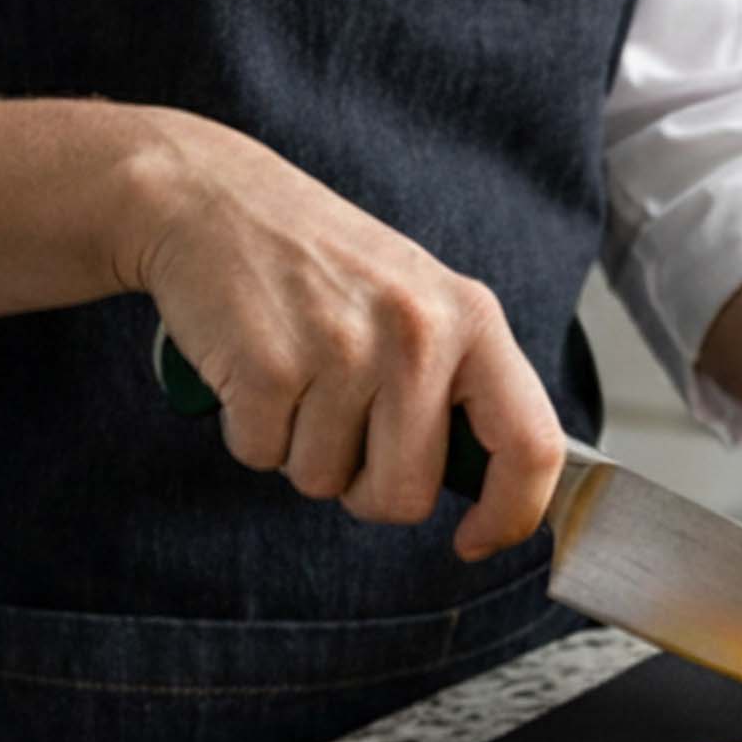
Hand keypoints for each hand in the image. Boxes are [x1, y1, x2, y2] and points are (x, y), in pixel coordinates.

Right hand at [121, 110, 561, 556]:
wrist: (210, 201)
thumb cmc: (323, 267)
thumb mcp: (420, 303)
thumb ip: (460, 385)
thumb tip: (492, 489)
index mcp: (473, 319)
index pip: (531, 444)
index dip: (512, 513)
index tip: (477, 540)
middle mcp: (419, 333)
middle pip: (407, 496)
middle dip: (366, 487)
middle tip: (342, 424)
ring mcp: (343, 349)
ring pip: (325, 484)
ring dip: (301, 450)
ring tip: (296, 373)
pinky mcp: (268, 367)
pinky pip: (262, 458)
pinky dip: (248, 430)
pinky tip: (253, 367)